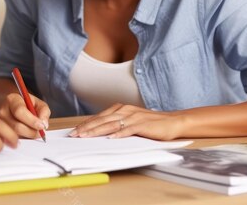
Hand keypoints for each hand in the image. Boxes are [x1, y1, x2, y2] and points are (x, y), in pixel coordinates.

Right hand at [0, 93, 50, 138]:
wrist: (10, 106)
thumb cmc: (25, 104)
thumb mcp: (37, 103)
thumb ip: (44, 111)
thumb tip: (44, 124)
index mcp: (12, 99)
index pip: (20, 111)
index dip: (32, 120)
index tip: (42, 126)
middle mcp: (2, 110)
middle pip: (17, 126)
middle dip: (32, 132)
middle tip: (40, 132)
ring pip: (14, 135)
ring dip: (27, 136)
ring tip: (33, 132)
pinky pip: (10, 141)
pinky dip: (21, 140)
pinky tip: (25, 135)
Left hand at [68, 103, 184, 139]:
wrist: (172, 121)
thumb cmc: (150, 124)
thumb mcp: (130, 121)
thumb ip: (116, 124)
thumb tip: (99, 133)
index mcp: (120, 109)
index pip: (99, 117)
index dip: (86, 124)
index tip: (74, 131)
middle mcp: (125, 110)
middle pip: (101, 120)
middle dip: (86, 128)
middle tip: (74, 135)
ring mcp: (133, 117)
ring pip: (111, 124)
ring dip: (97, 131)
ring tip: (86, 136)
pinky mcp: (142, 124)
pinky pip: (128, 130)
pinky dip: (119, 134)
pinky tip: (111, 138)